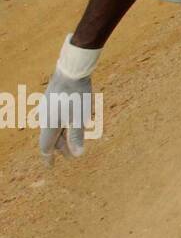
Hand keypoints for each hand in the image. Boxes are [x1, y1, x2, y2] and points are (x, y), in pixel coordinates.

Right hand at [39, 35, 100, 161]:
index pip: (46, 147)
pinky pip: (56, 117)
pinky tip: (71, 122)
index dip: (49, 158)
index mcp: (49, 125)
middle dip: (61, 148)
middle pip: (51, 137)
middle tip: (70, 156)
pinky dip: (63, 124)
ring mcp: (48, 107)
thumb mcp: (79, 117)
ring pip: (54, 126)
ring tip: (72, 141)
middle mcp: (45, 117)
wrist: (72, 70)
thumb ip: (77, 136)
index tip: (51, 167)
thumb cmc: (77, 95)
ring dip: (63, 135)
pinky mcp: (53, 99)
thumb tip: (77, 155)